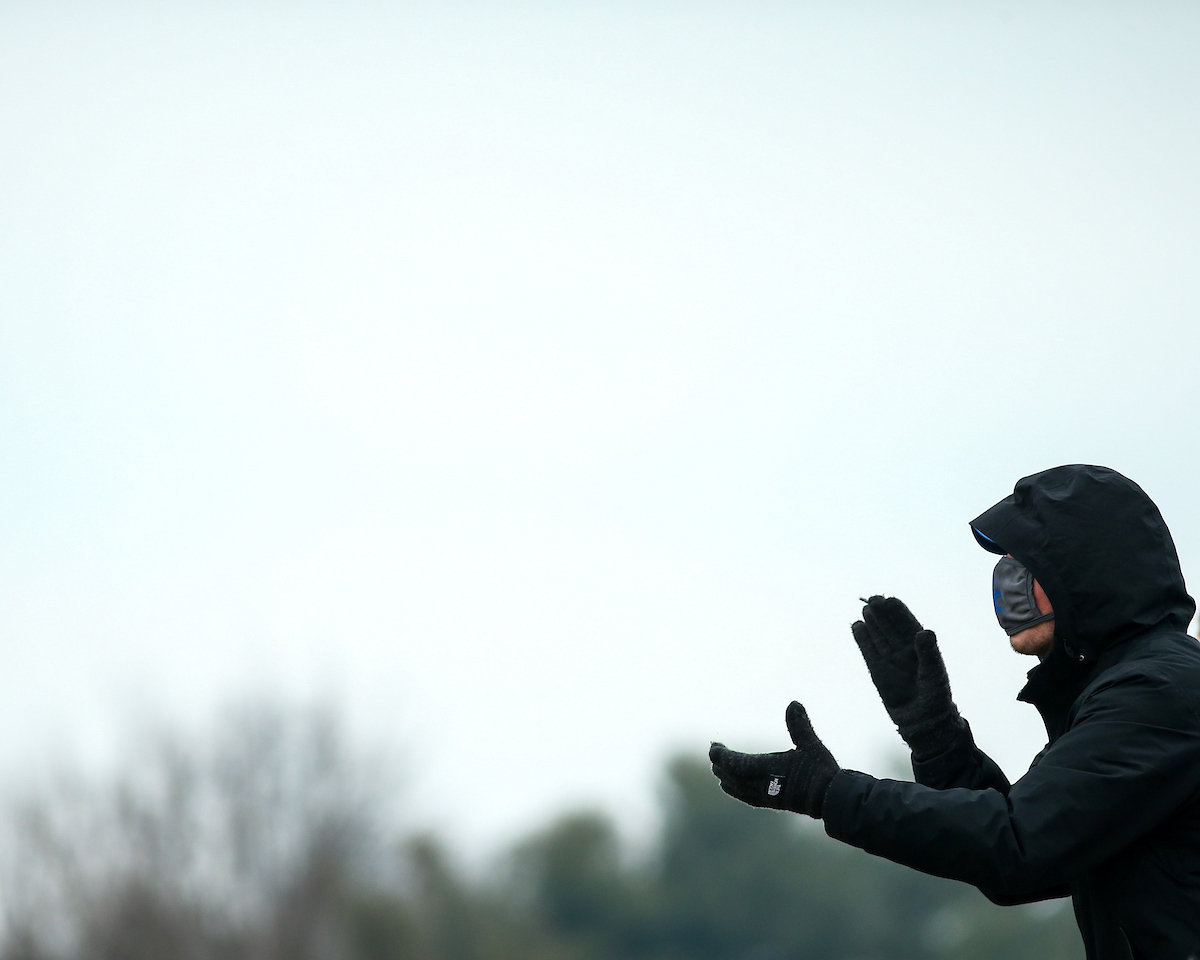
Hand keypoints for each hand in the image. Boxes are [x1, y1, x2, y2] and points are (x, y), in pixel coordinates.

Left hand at [709, 701, 837, 818]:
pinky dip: (735, 789)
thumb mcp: (810, 745)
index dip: (721, 756)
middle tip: (715, 751)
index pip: (735, 764)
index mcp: (768, 770)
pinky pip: (746, 797)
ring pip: (738, 788)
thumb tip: (793, 703)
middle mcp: (762, 786)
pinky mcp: (772, 804)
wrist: (832, 801)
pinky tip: (734, 786)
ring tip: (719, 767)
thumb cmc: (821, 772)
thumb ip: (799, 725)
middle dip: (720, 764)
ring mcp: (766, 797)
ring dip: (726, 777)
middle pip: (732, 776)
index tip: (714, 746)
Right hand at [851, 596, 961, 760]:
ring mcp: (891, 660)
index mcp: (921, 647)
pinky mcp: (878, 672)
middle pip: (891, 627)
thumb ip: (928, 652)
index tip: (889, 600)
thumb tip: (925, 631)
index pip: (908, 624)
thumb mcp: (934, 673)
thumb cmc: (935, 697)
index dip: (898, 611)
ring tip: (865, 609)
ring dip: (873, 623)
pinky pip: (868, 652)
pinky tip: (856, 626)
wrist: (923, 723)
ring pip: (879, 637)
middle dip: (883, 613)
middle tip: (873, 600)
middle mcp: (905, 651)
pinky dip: (862, 639)